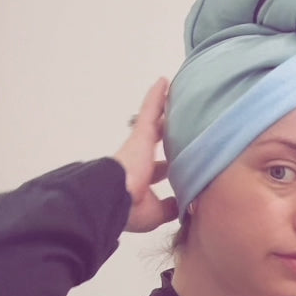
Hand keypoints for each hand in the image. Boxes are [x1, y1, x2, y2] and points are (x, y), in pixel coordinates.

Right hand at [113, 79, 178, 232]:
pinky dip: (156, 96)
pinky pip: (150, 109)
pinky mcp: (140, 133)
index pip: (157, 171)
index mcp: (141, 180)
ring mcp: (139, 145)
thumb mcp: (155, 213)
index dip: (167, 168)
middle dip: (167, 136)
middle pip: (157, 143)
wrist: (112, 197)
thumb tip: (183, 206)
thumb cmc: (130, 208)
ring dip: (163, 111)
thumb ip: (169, 207)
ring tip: (174, 96)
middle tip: (179, 127)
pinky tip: (164, 81)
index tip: (179, 166)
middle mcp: (139, 161)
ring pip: (155, 123)